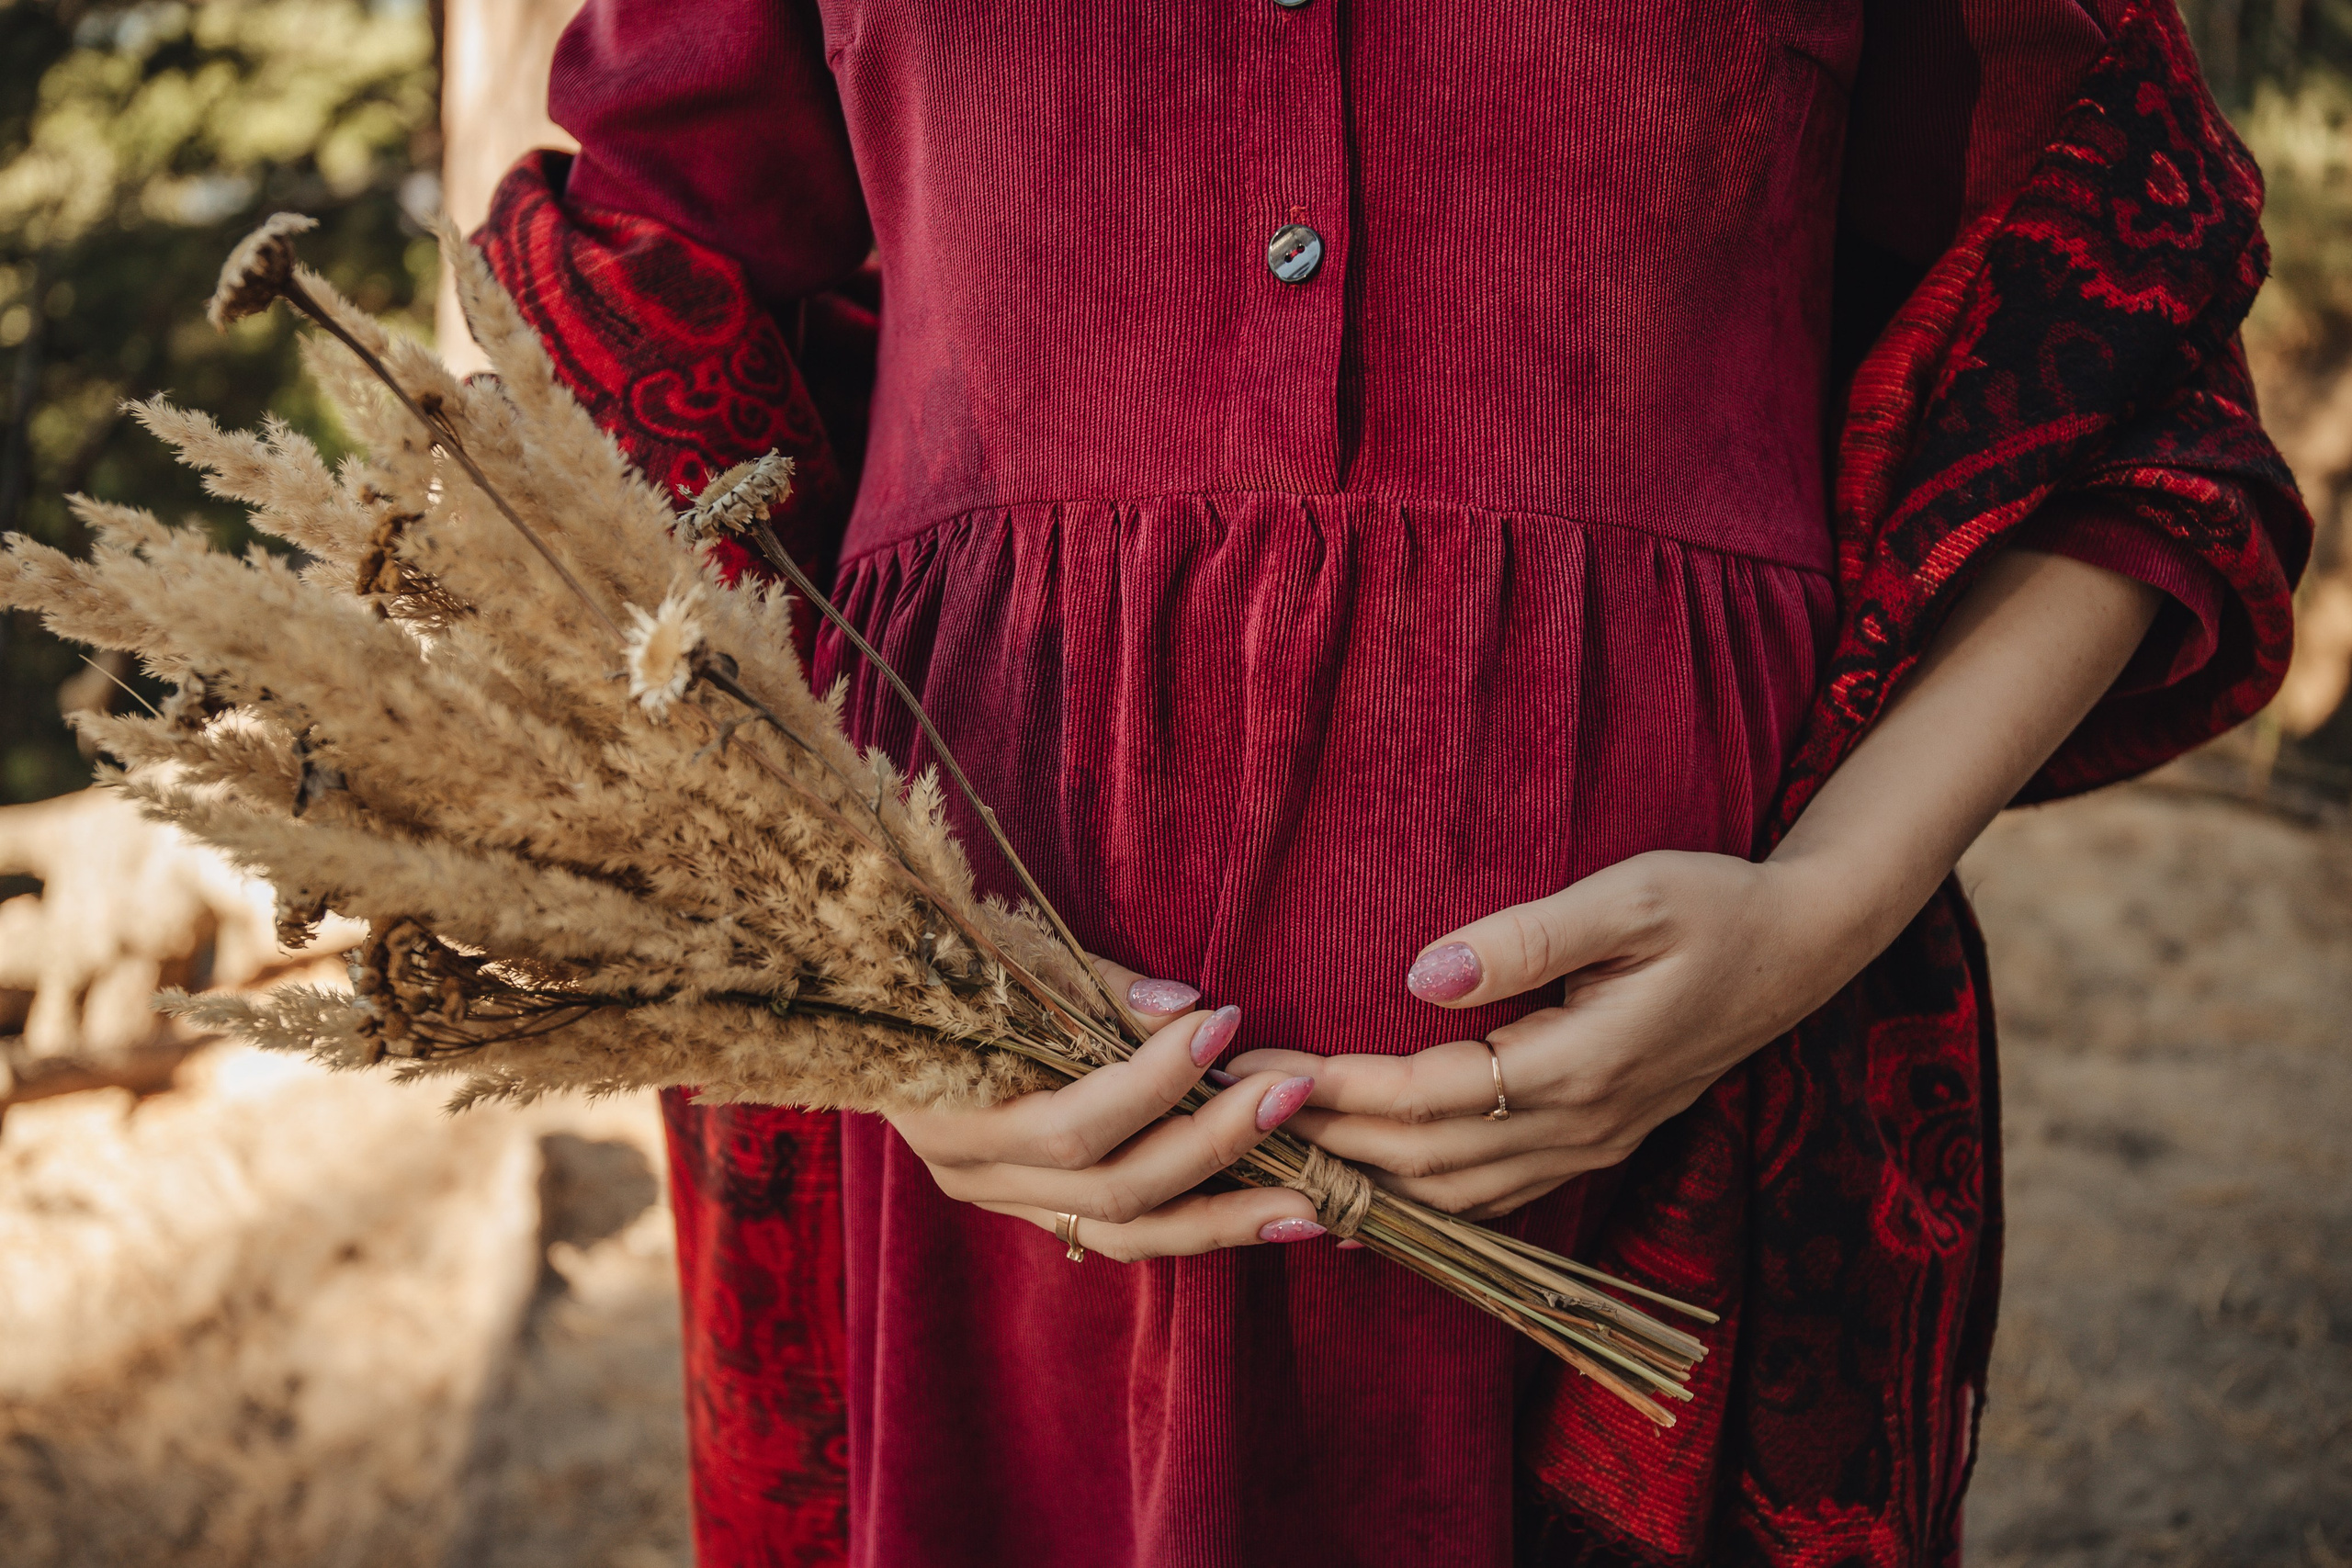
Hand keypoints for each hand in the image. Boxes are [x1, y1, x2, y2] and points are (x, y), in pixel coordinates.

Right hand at [886, 959, 1326, 1260]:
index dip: (1156, 1080)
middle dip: (1214, 1143)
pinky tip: (1268, 1213)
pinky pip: (1124, 1235)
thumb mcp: (1014, 960)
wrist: (879, 1003)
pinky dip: (1198, 1221)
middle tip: (1293, 1093)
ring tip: (1310, 1203)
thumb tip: (1185, 1007)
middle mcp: (974, 1175)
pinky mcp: (1036, 1212)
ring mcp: (1004, 1202)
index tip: (1226, 1021)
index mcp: (954, 1113)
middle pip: (1113, 1189)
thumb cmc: (951, 963)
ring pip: (1126, 1234)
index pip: (1074, 1123)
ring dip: (1225, 1215)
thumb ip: (1100, 990)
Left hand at [1228, 850, 1867, 1219]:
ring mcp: (1589, 1146)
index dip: (1335, 1089)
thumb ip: (1527, 938)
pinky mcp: (1591, 1143)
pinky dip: (1413, 1199)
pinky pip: (1486, 1197)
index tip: (1256, 1070)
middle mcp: (1580, 1125)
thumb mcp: (1629, 897)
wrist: (1798, 951)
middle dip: (1322, 1140)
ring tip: (1271, 1152)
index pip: (1428, 1095)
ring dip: (1357, 1177)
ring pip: (1451, 1194)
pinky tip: (1358, 1190)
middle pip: (1423, 1159)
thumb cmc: (1711, 905)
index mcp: (1580, 1065)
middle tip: (1229, 1112)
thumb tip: (1421, 975)